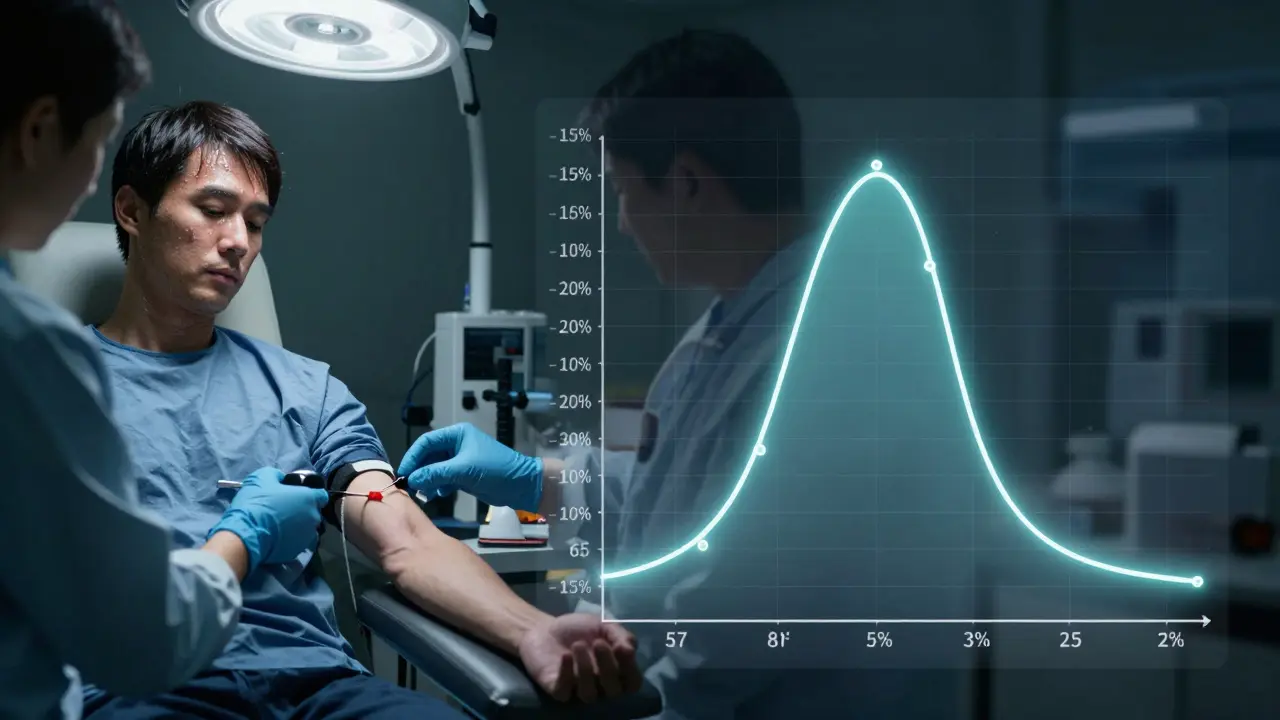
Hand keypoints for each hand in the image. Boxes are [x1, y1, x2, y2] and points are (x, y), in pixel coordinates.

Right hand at [208, 467, 328, 573]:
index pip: (322, 495)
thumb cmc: (257, 502)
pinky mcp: (297, 551)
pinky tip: (276, 537)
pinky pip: (297, 543)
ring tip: (280, 525)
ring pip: (307, 529)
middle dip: (303, 511)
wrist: (246, 534)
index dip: (311, 494)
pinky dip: (290, 540)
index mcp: (309, 498)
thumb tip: (281, 478)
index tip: (298, 495)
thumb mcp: (263, 477)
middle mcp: (313, 517)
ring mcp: (307, 537)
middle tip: (285, 510)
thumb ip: (277, 475)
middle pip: (313, 512)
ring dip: (298, 526)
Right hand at [398, 423, 542, 511]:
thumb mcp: (464, 470)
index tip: (403, 472)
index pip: (426, 442)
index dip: (413, 457)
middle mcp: (457, 444)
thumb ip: (436, 473)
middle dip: (420, 471)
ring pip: (435, 469)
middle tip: (410, 486)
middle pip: (429, 456)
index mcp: (457, 434)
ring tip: (424, 493)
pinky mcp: (464, 475)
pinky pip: (444, 479)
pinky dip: (438, 486)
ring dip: (428, 480)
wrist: (521, 485)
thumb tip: (413, 479)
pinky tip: (436, 495)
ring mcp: (460, 460)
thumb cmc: (497, 470)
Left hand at [518, 614, 642, 702]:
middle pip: (613, 691)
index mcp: (617, 672)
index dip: (631, 669)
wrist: (545, 628)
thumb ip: (620, 634)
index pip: (633, 683)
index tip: (621, 646)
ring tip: (577, 645)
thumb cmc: (580, 629)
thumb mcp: (603, 625)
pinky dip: (566, 673)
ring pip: (589, 694)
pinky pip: (564, 691)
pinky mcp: (558, 690)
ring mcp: (579, 690)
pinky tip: (565, 655)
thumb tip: (630, 648)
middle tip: (597, 643)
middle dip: (608, 667)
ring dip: (586, 669)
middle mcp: (601, 686)